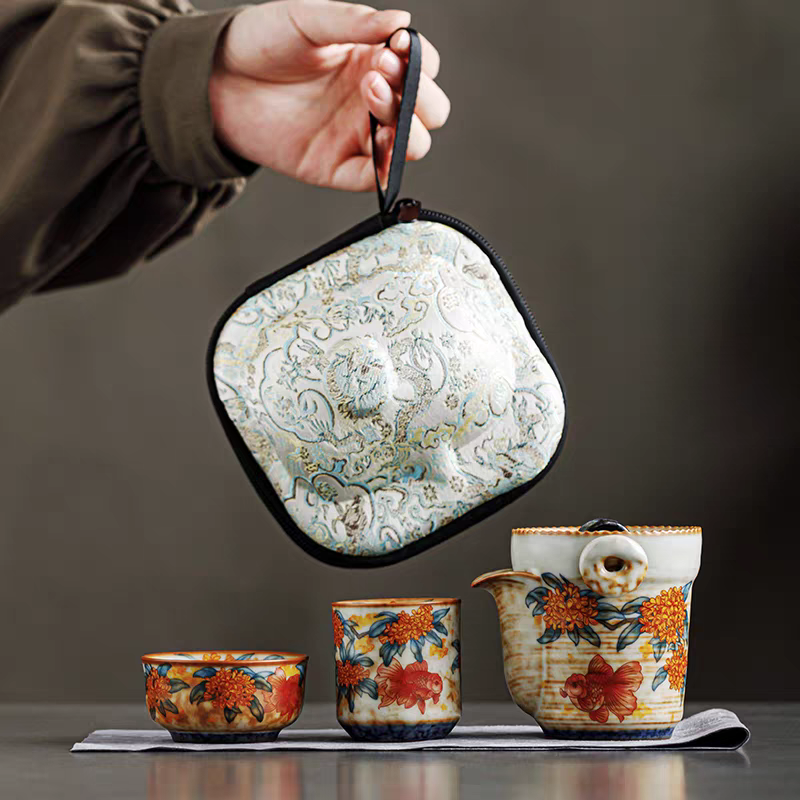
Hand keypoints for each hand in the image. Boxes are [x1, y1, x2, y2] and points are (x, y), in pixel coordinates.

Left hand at [209, 0, 449, 189]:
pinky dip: (387, 165)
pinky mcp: (337, 168)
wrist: (213, 81)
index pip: (423, 67)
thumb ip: (353, 22)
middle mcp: (372, 101)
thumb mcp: (306, 19)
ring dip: (407, 123)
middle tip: (381, 72)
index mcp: (373, 61)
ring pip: (412, 145)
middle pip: (430, 111)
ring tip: (370, 93)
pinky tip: (378, 139)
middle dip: (422, 95)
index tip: (398, 46)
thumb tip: (402, 21)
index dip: (421, 60)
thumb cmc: (259, 43)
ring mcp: (358, 136)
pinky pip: (375, 177)